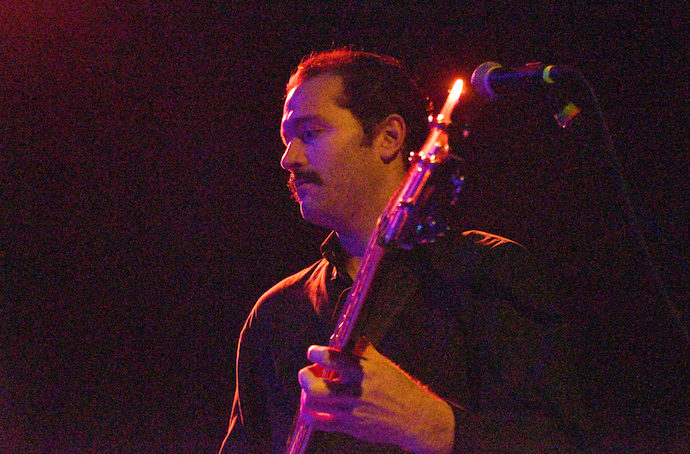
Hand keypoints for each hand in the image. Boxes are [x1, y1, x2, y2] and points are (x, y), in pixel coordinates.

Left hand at [297, 341, 454, 453]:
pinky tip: (314, 407)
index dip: (315, 353)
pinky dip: (309, 413)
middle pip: (314, 385)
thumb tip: (349, 337)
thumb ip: (363, 350)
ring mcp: (350, 410)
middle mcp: (354, 390)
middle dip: (305, 376)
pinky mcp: (349, 426)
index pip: (330, 357)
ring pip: (313, 402)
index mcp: (363, 370)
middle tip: (309, 372)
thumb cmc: (398, 387)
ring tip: (311, 389)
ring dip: (305, 393)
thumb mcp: (382, 363)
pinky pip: (319, 422)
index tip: (314, 352)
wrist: (414, 418)